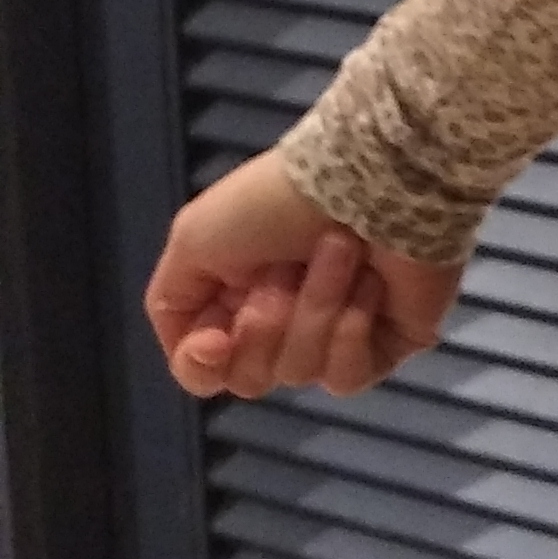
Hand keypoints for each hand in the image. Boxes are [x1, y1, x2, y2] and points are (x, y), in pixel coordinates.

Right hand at [145, 147, 465, 399]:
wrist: (370, 179)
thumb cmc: (277, 201)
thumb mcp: (194, 238)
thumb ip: (172, 302)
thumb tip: (195, 349)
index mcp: (234, 299)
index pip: (204, 372)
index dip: (202, 366)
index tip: (215, 339)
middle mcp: (282, 323)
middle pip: (248, 379)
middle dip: (265, 324)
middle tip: (284, 270)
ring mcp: (335, 337)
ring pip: (299, 372)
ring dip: (315, 306)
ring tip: (341, 250)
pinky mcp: (385, 346)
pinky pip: (347, 376)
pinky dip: (351, 329)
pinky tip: (370, 284)